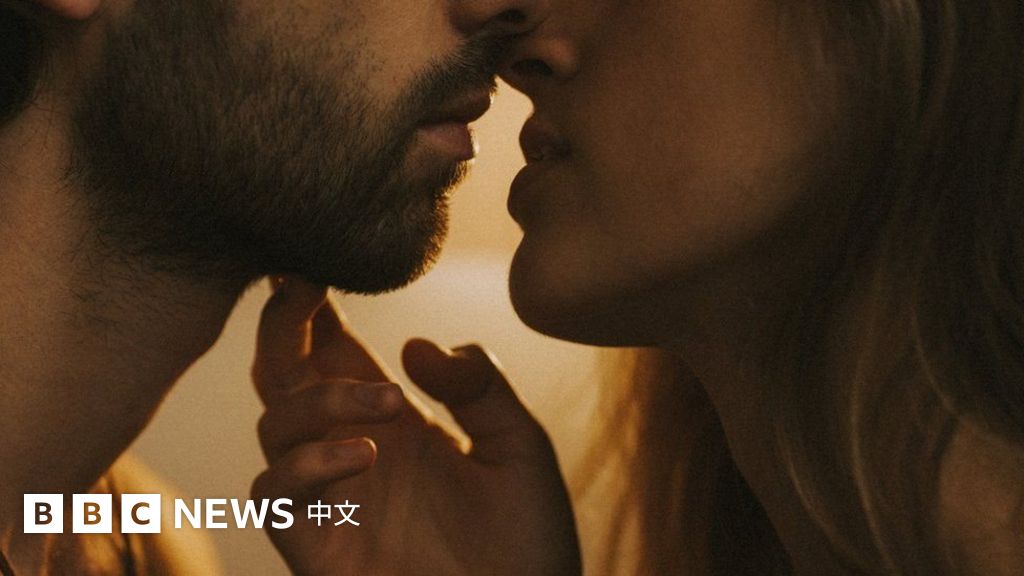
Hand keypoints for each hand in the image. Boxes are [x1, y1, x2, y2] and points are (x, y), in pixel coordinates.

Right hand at [250, 278, 581, 575]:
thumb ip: (479, 389)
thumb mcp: (520, 449)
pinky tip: (368, 455)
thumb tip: (416, 344)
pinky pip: (275, 494)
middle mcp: (353, 449)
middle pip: (285, 374)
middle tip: (305, 283)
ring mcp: (333, 499)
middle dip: (284, 326)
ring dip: (321, 398)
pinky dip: (310, 465)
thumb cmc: (528, 546)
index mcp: (396, 420)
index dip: (317, 306)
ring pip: (274, 425)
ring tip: (392, 404)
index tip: (319, 262)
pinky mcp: (318, 549)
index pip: (335, 350)